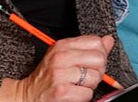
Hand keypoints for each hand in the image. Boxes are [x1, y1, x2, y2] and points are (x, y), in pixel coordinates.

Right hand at [0, 35, 114, 101]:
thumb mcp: (65, 56)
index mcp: (63, 45)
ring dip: (90, 86)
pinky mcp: (62, 92)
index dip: (99, 54)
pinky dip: (84, 97)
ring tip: (78, 85)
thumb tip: (108, 40)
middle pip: (99, 59)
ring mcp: (61, 74)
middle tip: (86, 76)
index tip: (92, 62)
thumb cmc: (48, 76)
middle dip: (98, 71)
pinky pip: (88, 94)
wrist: (29, 95)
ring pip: (95, 77)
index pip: (96, 41)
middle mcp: (61, 57)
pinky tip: (74, 94)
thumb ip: (87, 47)